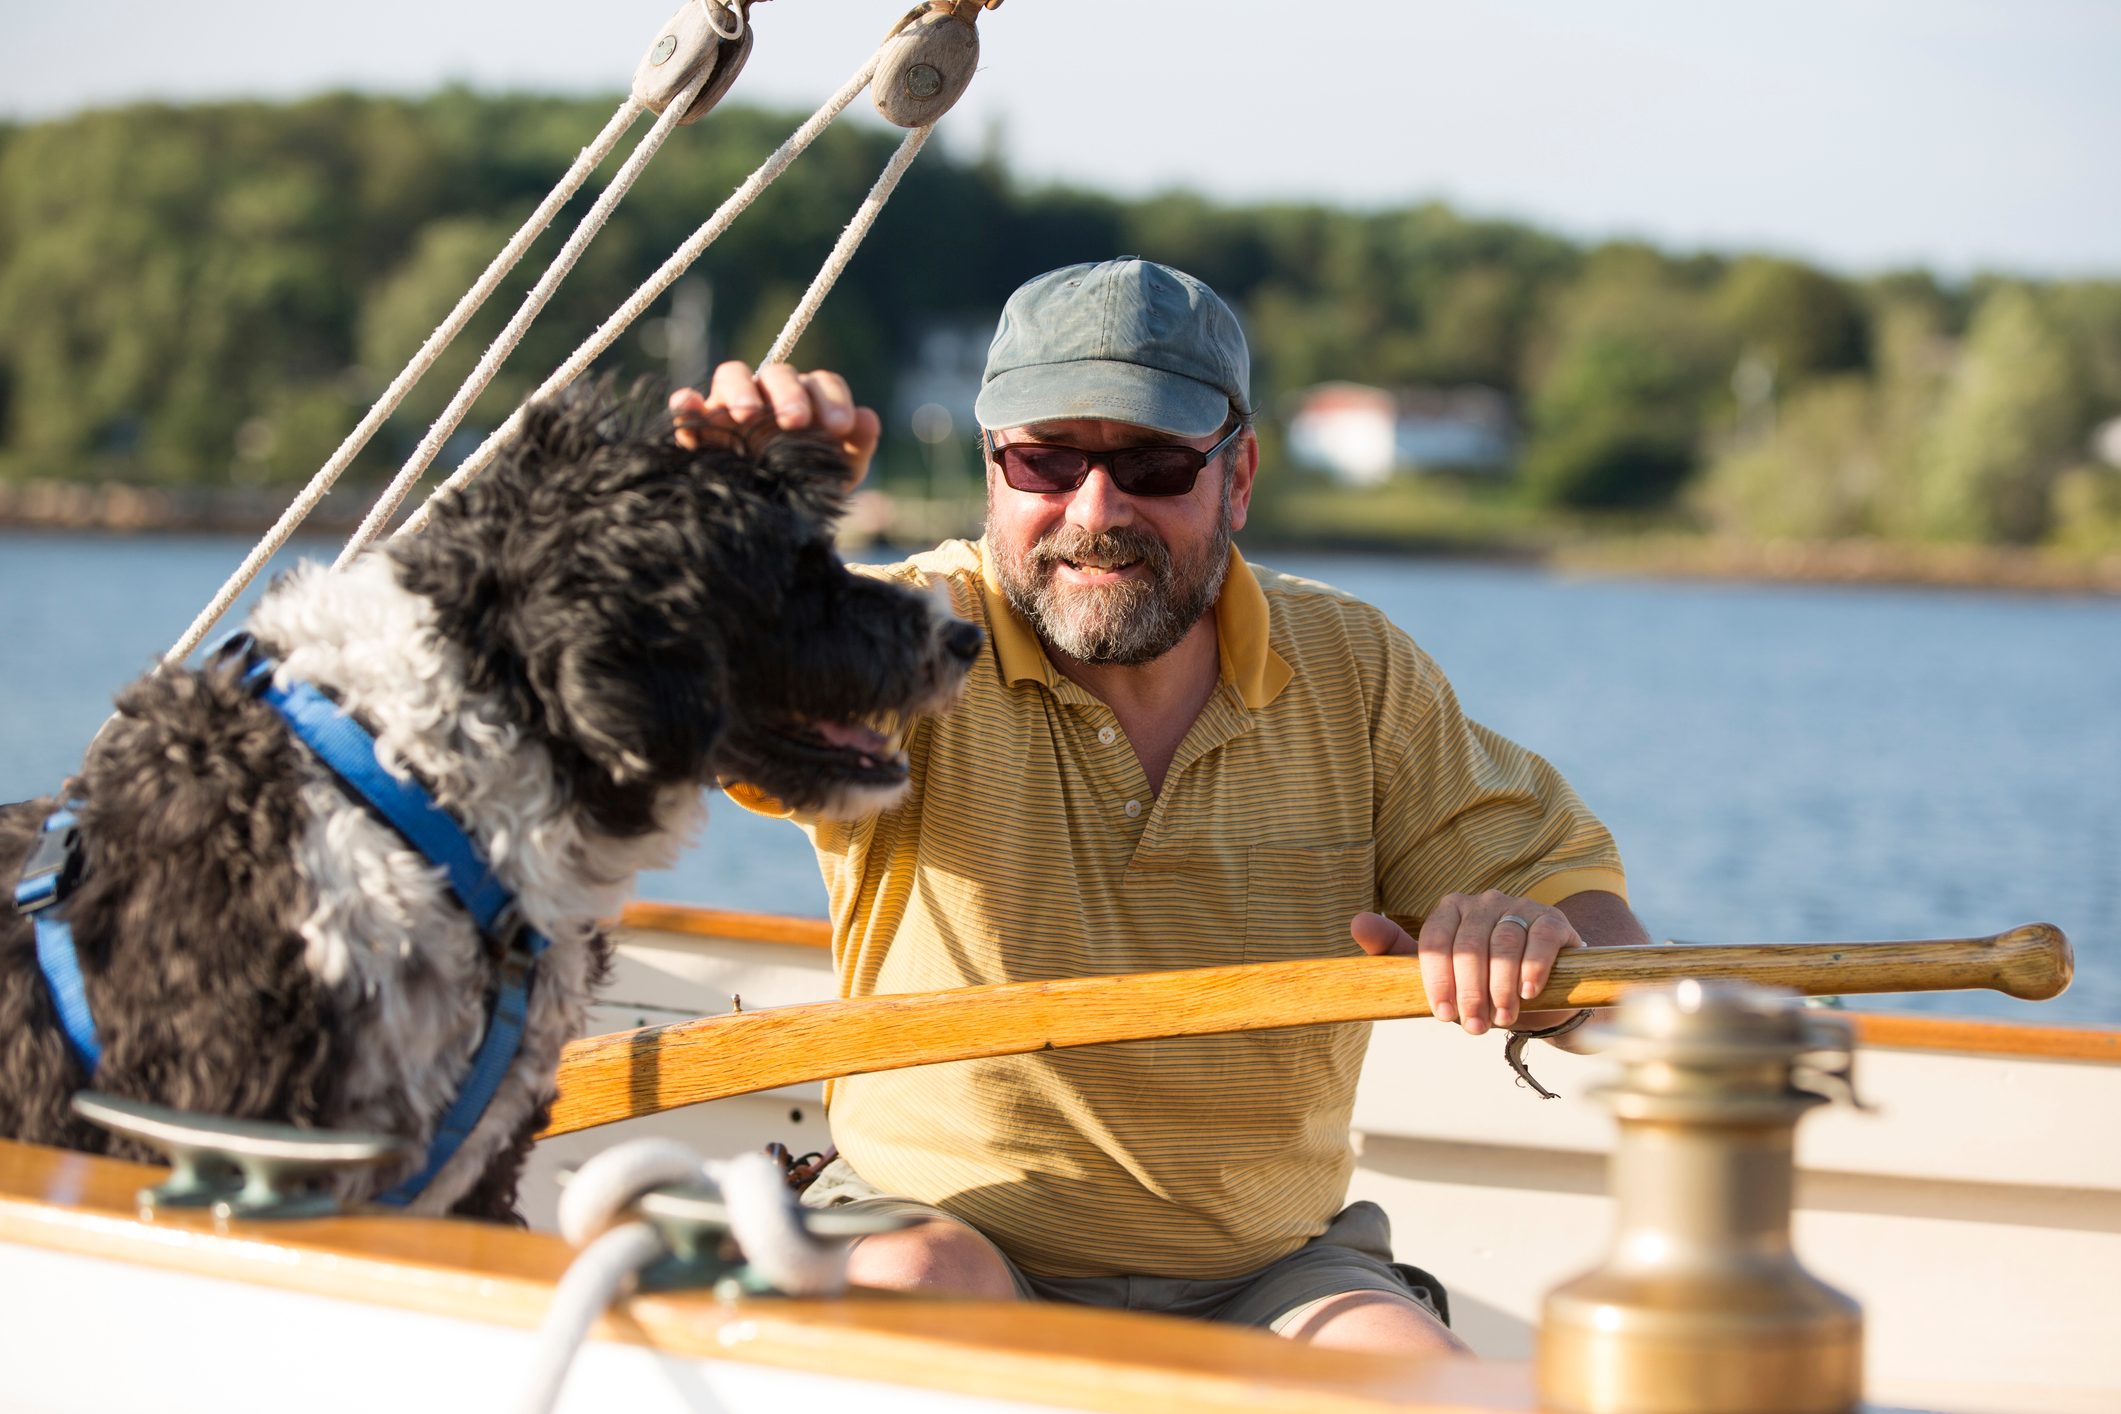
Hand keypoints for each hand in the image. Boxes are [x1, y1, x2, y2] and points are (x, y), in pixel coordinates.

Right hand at [668, 359, 880, 485]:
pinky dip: (686, 402)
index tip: (839, 428)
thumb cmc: (810, 488)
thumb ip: (858, 446)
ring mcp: (732, 407)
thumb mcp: (839, 474)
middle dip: (789, 393)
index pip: (821, 383)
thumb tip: (867, 416)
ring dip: (740, 390)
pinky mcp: (700, 427)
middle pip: (777, 374)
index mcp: (809, 399)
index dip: (833, 399)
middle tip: (796, 420)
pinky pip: (688, 405)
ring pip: (732, 375)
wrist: (775, 525)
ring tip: (747, 415)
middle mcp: (770, 395)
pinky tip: (688, 405)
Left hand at [1351, 892, 1584, 1034]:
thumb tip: (1358, 923)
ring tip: (1501, 1018)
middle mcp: (1484, 901)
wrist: (1541, 992)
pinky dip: (1532, 967)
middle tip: (1473, 1026)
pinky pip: (1539, 939)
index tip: (1443, 1016)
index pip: (1436, 941)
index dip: (1438, 981)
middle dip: (1469, 991)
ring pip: (1503, 943)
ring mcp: (1520, 907)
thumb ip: (1396, 950)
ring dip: (1500, 987)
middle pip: (1468, 945)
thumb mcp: (1439, 972)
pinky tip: (1528, 992)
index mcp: (1451, 910)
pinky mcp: (1552, 920)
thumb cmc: (1481, 981)